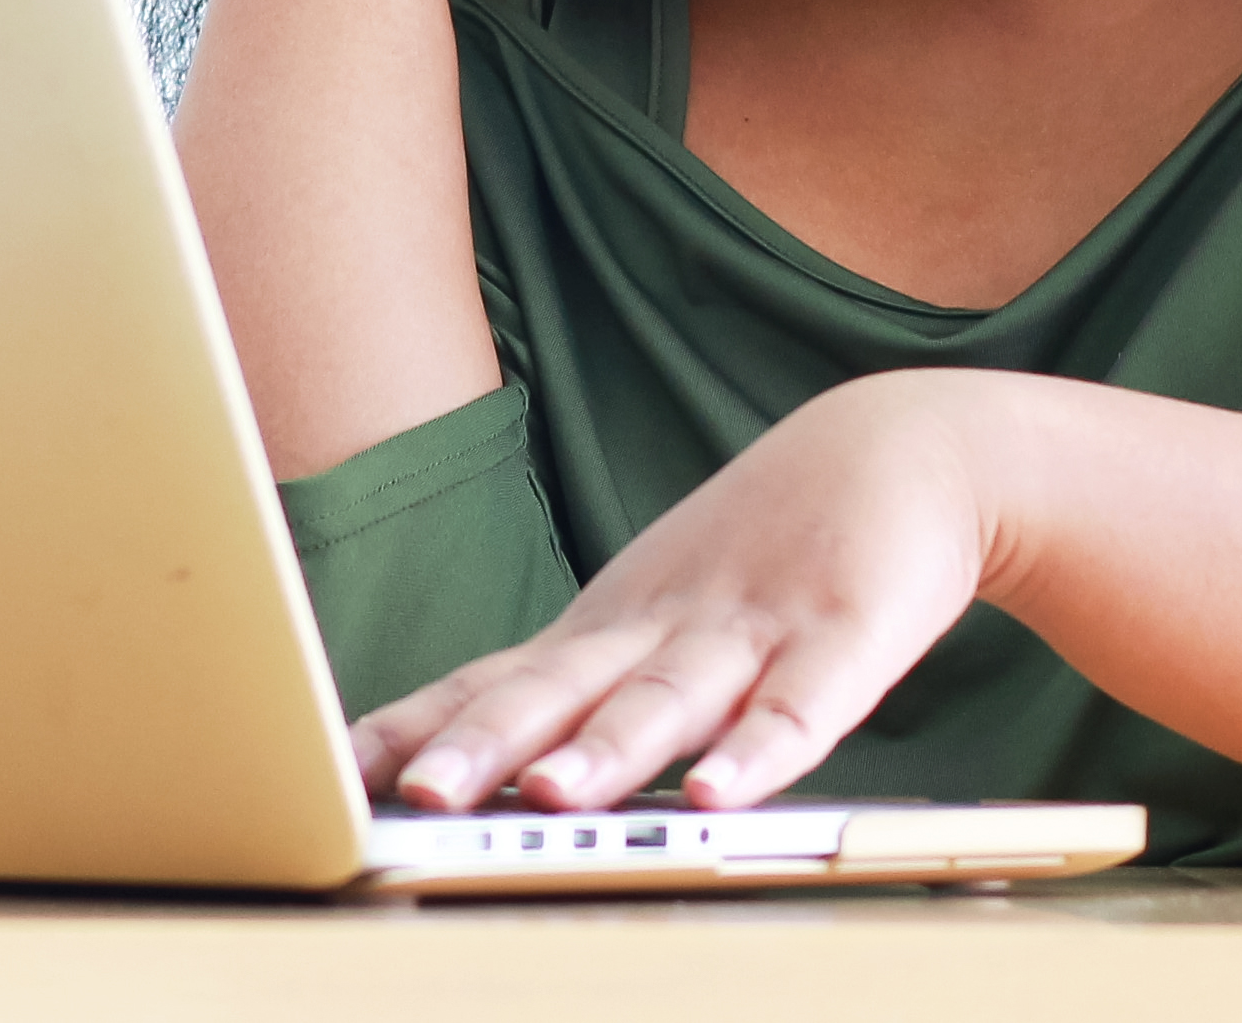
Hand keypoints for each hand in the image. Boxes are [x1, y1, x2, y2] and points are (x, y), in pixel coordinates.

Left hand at [354, 371, 1008, 813]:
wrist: (903, 445)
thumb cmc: (764, 553)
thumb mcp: (654, 618)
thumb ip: (573, 692)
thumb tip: (460, 763)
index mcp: (610, 629)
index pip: (491, 683)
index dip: (417, 729)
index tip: (337, 774)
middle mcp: (662, 628)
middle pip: (560, 691)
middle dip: (484, 746)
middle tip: (416, 795)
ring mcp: (752, 629)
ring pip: (668, 697)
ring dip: (606, 748)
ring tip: (548, 794)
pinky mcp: (844, 637)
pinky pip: (801, 708)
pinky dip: (760, 751)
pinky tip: (719, 791)